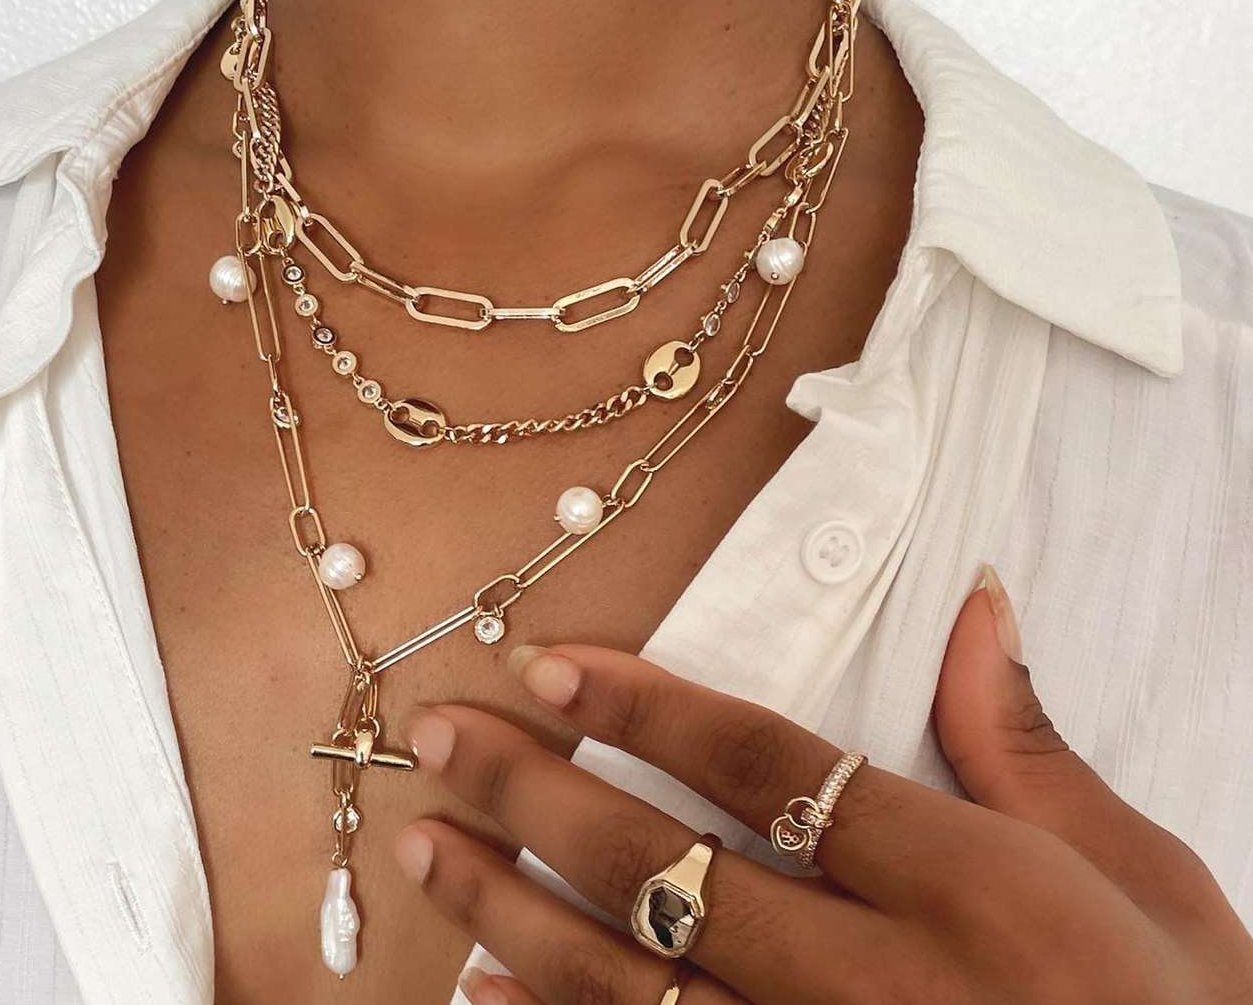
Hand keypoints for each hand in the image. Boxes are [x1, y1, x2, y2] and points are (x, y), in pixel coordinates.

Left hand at [394, 567, 1252, 1003]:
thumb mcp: (1145, 881)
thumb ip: (1030, 749)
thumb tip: (973, 609)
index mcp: (968, 887)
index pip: (766, 765)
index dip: (642, 704)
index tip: (549, 665)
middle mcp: (880, 983)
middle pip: (662, 867)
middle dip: (533, 796)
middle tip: (441, 741)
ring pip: (626, 984)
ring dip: (509, 909)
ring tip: (429, 849)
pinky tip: (480, 991)